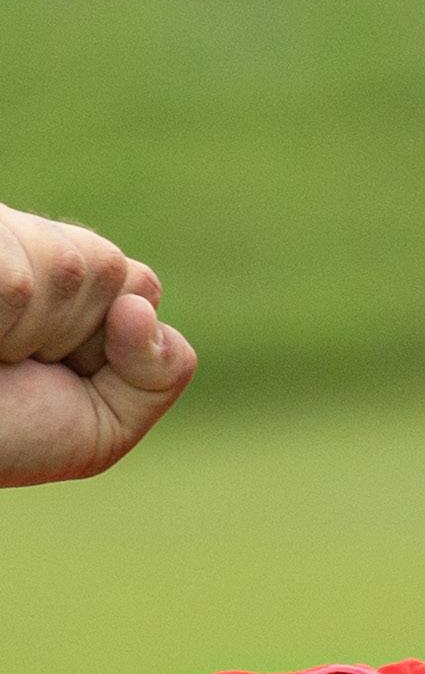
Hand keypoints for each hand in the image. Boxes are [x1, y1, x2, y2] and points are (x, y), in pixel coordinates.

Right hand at [0, 204, 195, 487]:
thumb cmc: (9, 431)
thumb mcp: (107, 422)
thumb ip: (159, 372)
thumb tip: (137, 309)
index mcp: (72, 277)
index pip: (140, 285)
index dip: (110, 343)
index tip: (60, 369)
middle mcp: (28, 241)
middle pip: (109, 269)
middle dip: (71, 336)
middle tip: (14, 362)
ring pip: (68, 268)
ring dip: (27, 332)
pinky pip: (17, 284)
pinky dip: (2, 322)